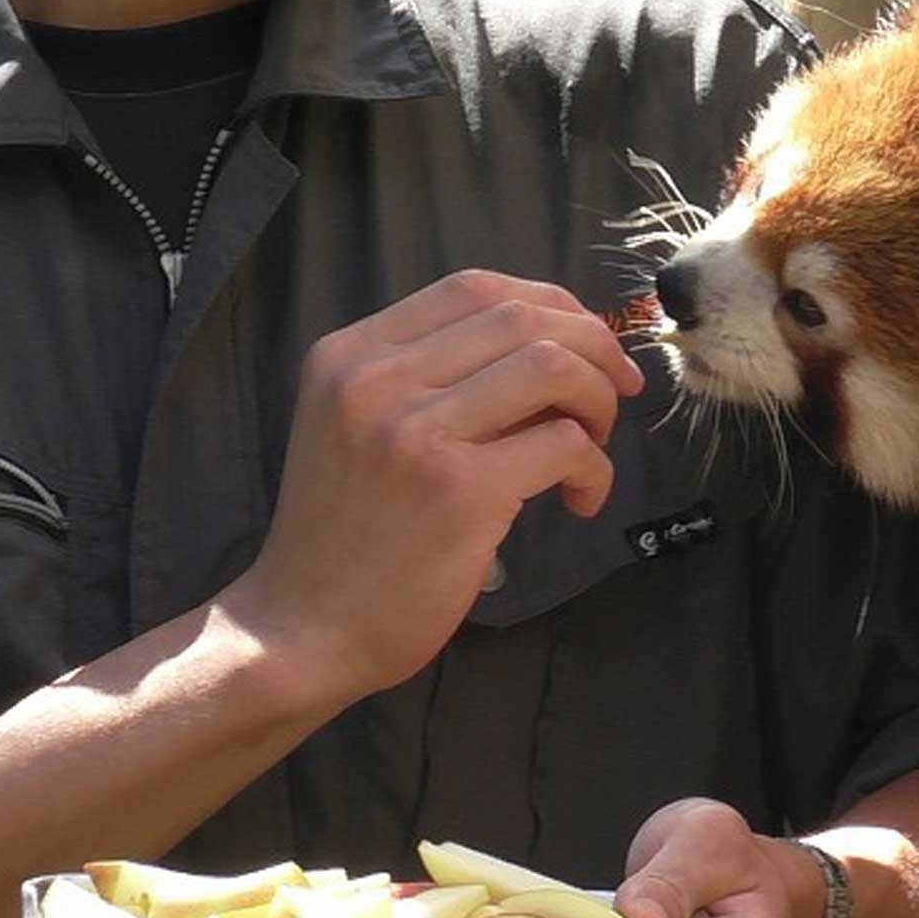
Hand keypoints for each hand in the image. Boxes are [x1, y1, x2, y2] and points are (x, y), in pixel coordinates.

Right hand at [216, 268, 645, 703]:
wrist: (304, 629)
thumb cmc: (344, 537)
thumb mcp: (358, 429)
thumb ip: (430, 382)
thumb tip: (549, 352)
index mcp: (349, 354)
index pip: (473, 288)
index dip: (550, 306)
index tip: (586, 345)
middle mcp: (376, 380)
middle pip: (522, 318)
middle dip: (592, 348)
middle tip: (615, 394)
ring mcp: (415, 432)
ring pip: (552, 367)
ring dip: (598, 401)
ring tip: (593, 445)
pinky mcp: (460, 490)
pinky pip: (565, 445)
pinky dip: (595, 469)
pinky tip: (580, 500)